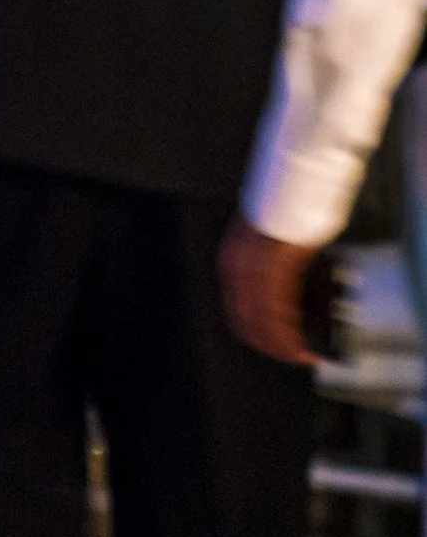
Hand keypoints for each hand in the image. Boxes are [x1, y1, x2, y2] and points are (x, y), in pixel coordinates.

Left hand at [219, 217, 324, 368]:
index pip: (239, 311)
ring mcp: (253, 267)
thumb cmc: (290, 207)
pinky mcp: (274, 266)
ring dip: (283, 344)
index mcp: (234, 261)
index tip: (277, 346)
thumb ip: (276, 272)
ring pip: (262, 322)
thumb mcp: (272, 244)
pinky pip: (276, 311)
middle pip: (247, 322)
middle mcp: (237, 266)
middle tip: (293, 356)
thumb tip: (293, 300)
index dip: (259, 334)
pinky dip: (289, 332)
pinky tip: (302, 340)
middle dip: (272, 345)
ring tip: (301, 354)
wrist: (296, 180)